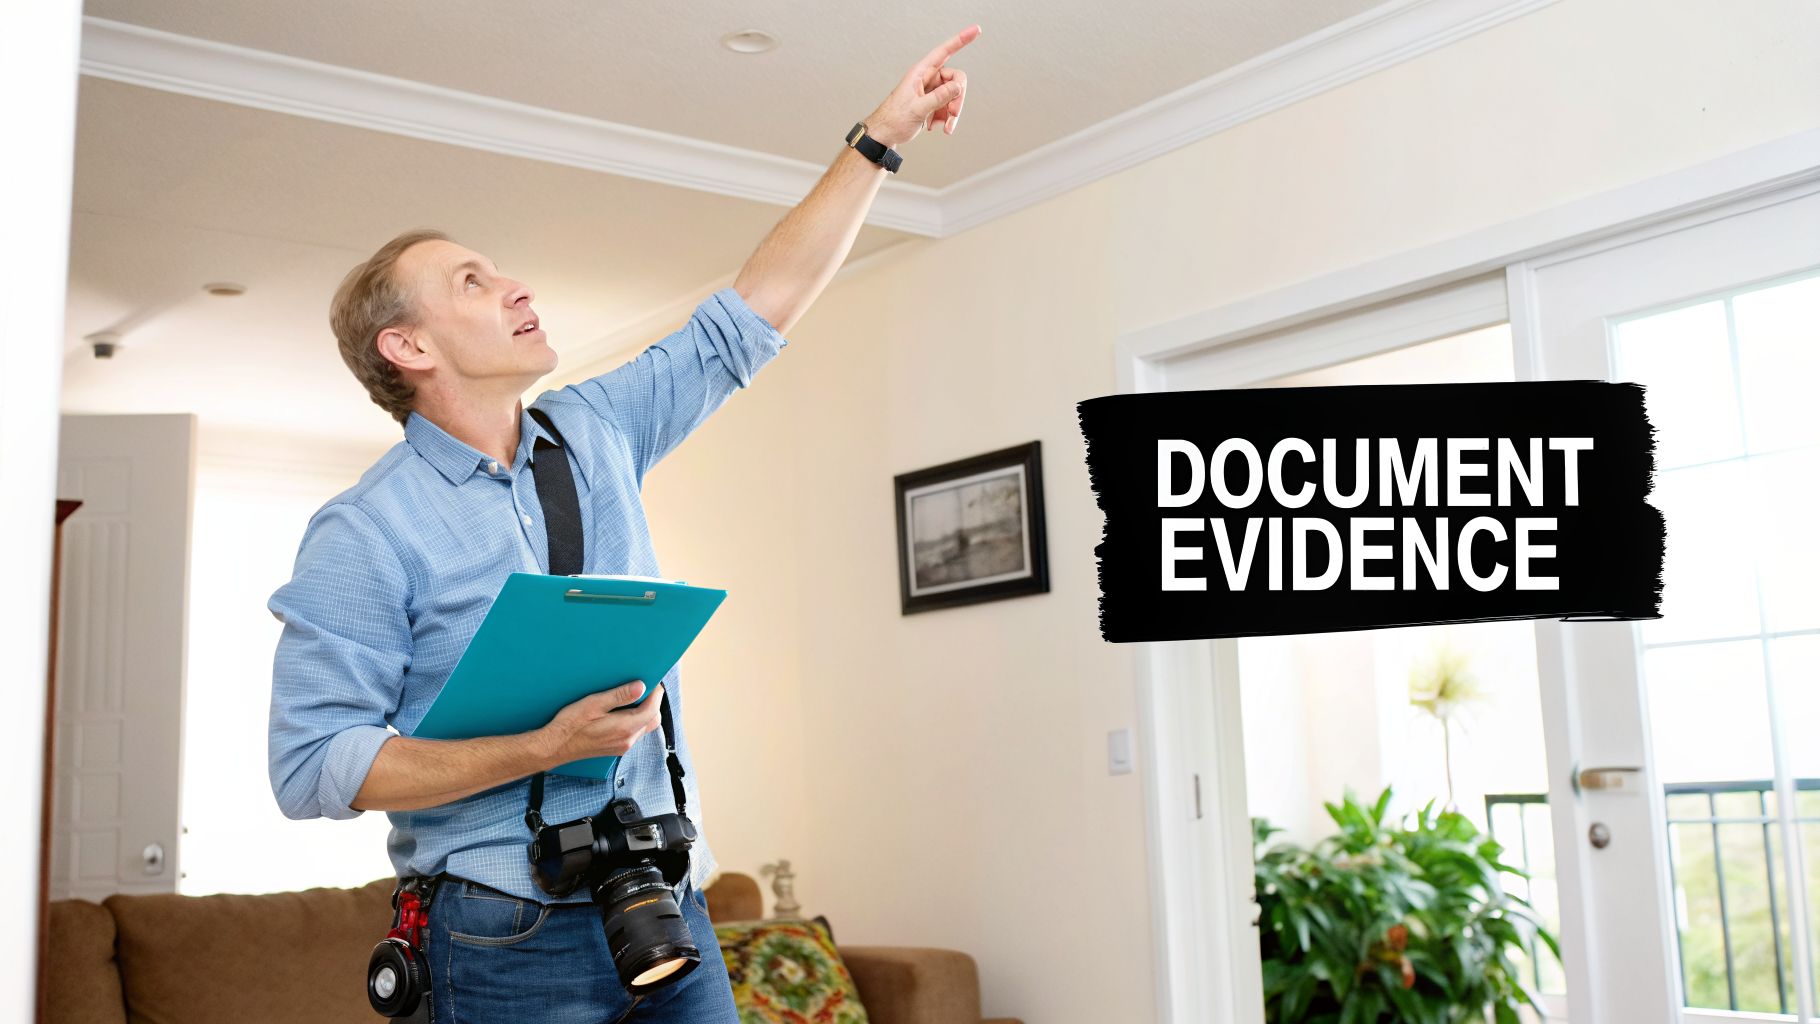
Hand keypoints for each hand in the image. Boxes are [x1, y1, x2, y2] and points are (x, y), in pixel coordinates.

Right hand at [537, 680, 663, 765]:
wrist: (555, 747)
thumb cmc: (570, 725)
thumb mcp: (594, 704)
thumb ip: (619, 696)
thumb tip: (641, 686)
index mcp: (625, 727)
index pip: (653, 709)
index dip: (656, 693)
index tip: (654, 681)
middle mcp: (627, 740)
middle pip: (653, 719)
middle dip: (654, 703)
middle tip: (646, 688)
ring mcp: (622, 746)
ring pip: (644, 727)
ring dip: (644, 712)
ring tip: (633, 697)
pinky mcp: (615, 748)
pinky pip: (634, 733)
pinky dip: (635, 721)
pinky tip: (622, 711)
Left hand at [863, 25, 980, 149]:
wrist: (885, 135)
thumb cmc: (894, 119)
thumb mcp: (917, 108)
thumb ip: (939, 97)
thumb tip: (958, 87)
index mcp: (921, 73)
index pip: (944, 52)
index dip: (961, 40)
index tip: (976, 30)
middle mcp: (928, 79)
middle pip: (956, 80)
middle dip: (958, 99)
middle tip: (953, 115)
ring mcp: (931, 92)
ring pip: (954, 96)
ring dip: (952, 113)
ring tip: (945, 127)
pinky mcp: (933, 104)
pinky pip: (949, 107)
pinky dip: (946, 119)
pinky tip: (933, 126)